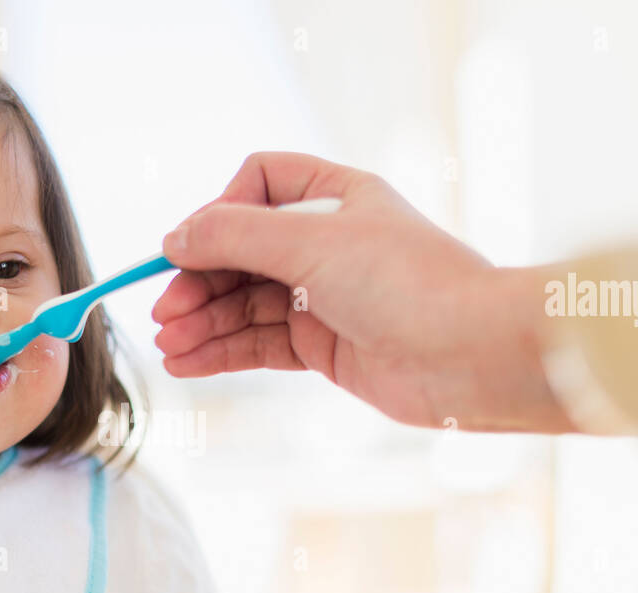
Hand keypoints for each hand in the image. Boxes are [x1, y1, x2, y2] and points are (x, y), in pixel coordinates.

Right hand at [153, 151, 574, 431]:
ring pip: (246, 304)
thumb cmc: (410, 284)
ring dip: (204, 323)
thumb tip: (176, 237)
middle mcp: (327, 243)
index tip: (189, 248)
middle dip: (199, 281)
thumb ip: (236, 235)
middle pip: (241, 252)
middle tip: (165, 313)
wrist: (472, 357)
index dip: (217, 213)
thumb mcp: (313, 242)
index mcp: (334, 196)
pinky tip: (189, 362)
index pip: (256, 185)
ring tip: (168, 346)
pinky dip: (223, 352)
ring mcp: (325, 296)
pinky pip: (260, 344)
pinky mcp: (325, 346)